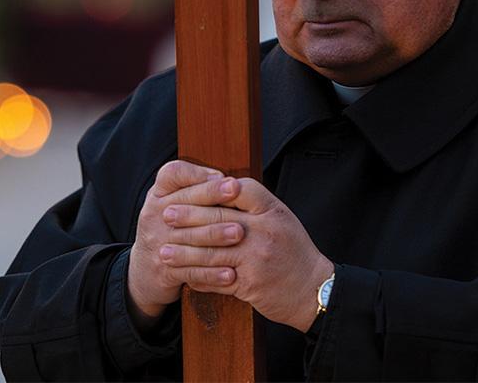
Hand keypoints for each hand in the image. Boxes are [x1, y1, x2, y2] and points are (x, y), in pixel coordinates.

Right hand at [127, 160, 246, 329]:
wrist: (145, 271)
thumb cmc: (172, 229)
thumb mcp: (175, 203)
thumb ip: (197, 190)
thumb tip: (229, 181)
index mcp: (159, 195)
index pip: (172, 173)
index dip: (196, 173)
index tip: (220, 175)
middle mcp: (154, 215)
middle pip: (183, 201)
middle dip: (212, 195)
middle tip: (237, 190)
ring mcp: (157, 243)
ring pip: (189, 237)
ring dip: (216, 234)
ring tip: (240, 233)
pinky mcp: (164, 271)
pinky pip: (190, 271)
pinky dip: (212, 273)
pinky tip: (231, 272)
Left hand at [158, 177, 332, 331]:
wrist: (313, 289)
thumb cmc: (293, 250)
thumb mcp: (281, 218)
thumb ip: (254, 205)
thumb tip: (220, 188)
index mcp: (272, 210)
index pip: (237, 189)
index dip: (210, 188)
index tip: (187, 190)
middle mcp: (266, 231)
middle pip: (219, 217)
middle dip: (188, 217)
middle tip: (166, 215)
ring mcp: (258, 258)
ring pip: (212, 251)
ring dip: (184, 252)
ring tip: (164, 251)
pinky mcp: (251, 284)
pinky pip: (216, 279)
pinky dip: (197, 277)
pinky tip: (182, 275)